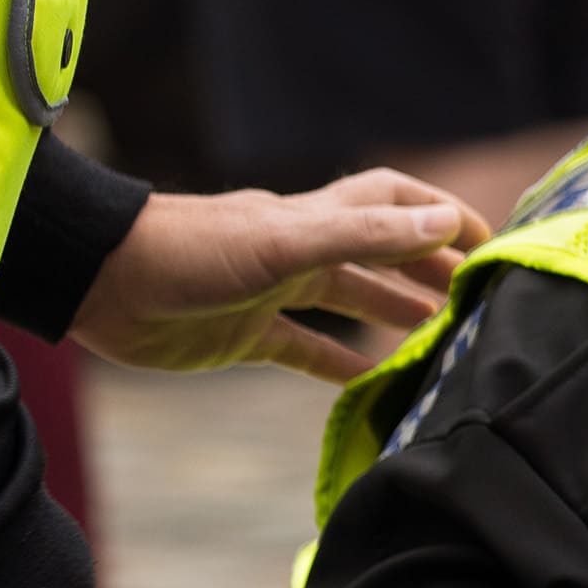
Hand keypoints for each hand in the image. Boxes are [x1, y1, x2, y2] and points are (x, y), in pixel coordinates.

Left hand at [73, 178, 482, 384]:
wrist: (101, 281)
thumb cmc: (191, 252)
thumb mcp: (285, 243)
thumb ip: (364, 237)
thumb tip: (443, 227)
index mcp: (313, 218)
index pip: (392, 202)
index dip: (439, 215)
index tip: (485, 239)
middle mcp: (299, 249)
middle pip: (379, 253)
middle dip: (427, 270)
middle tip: (474, 299)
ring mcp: (272, 293)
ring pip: (348, 301)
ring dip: (392, 315)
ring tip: (438, 339)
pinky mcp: (243, 335)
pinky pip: (304, 349)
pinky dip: (338, 365)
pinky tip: (366, 385)